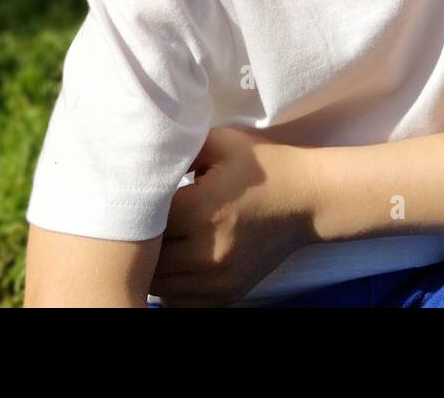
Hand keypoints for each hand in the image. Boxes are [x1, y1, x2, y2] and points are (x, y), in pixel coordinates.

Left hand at [149, 125, 318, 306]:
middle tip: (144, 218)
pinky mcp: (226, 295)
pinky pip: (178, 301)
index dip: (135, 208)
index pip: (141, 220)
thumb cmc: (263, 165)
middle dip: (140, 240)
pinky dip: (171, 284)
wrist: (308, 200)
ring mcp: (217, 280)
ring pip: (158, 285)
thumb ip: (176, 149)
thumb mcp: (219, 142)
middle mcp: (206, 253)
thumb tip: (139, 158)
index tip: (139, 195)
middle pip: (146, 258)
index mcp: (199, 211)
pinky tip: (178, 258)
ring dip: (153, 266)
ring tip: (162, 238)